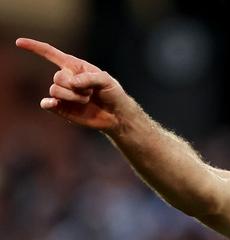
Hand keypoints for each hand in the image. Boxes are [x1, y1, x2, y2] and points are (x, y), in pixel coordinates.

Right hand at [15, 38, 133, 130]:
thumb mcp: (107, 81)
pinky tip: (53, 104)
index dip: (35, 47)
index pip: (51, 54)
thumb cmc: (113, 93)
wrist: (116, 115)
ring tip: (87, 99)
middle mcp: (66, 78)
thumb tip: (72, 83)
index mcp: (75, 66)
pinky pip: (47, 104)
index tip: (19, 42)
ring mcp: (62, 94)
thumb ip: (90, 78)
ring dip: (74, 96)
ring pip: (55, 91)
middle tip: (91, 92)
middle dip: (76, 86)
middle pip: (57, 77)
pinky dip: (48, 103)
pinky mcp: (61, 108)